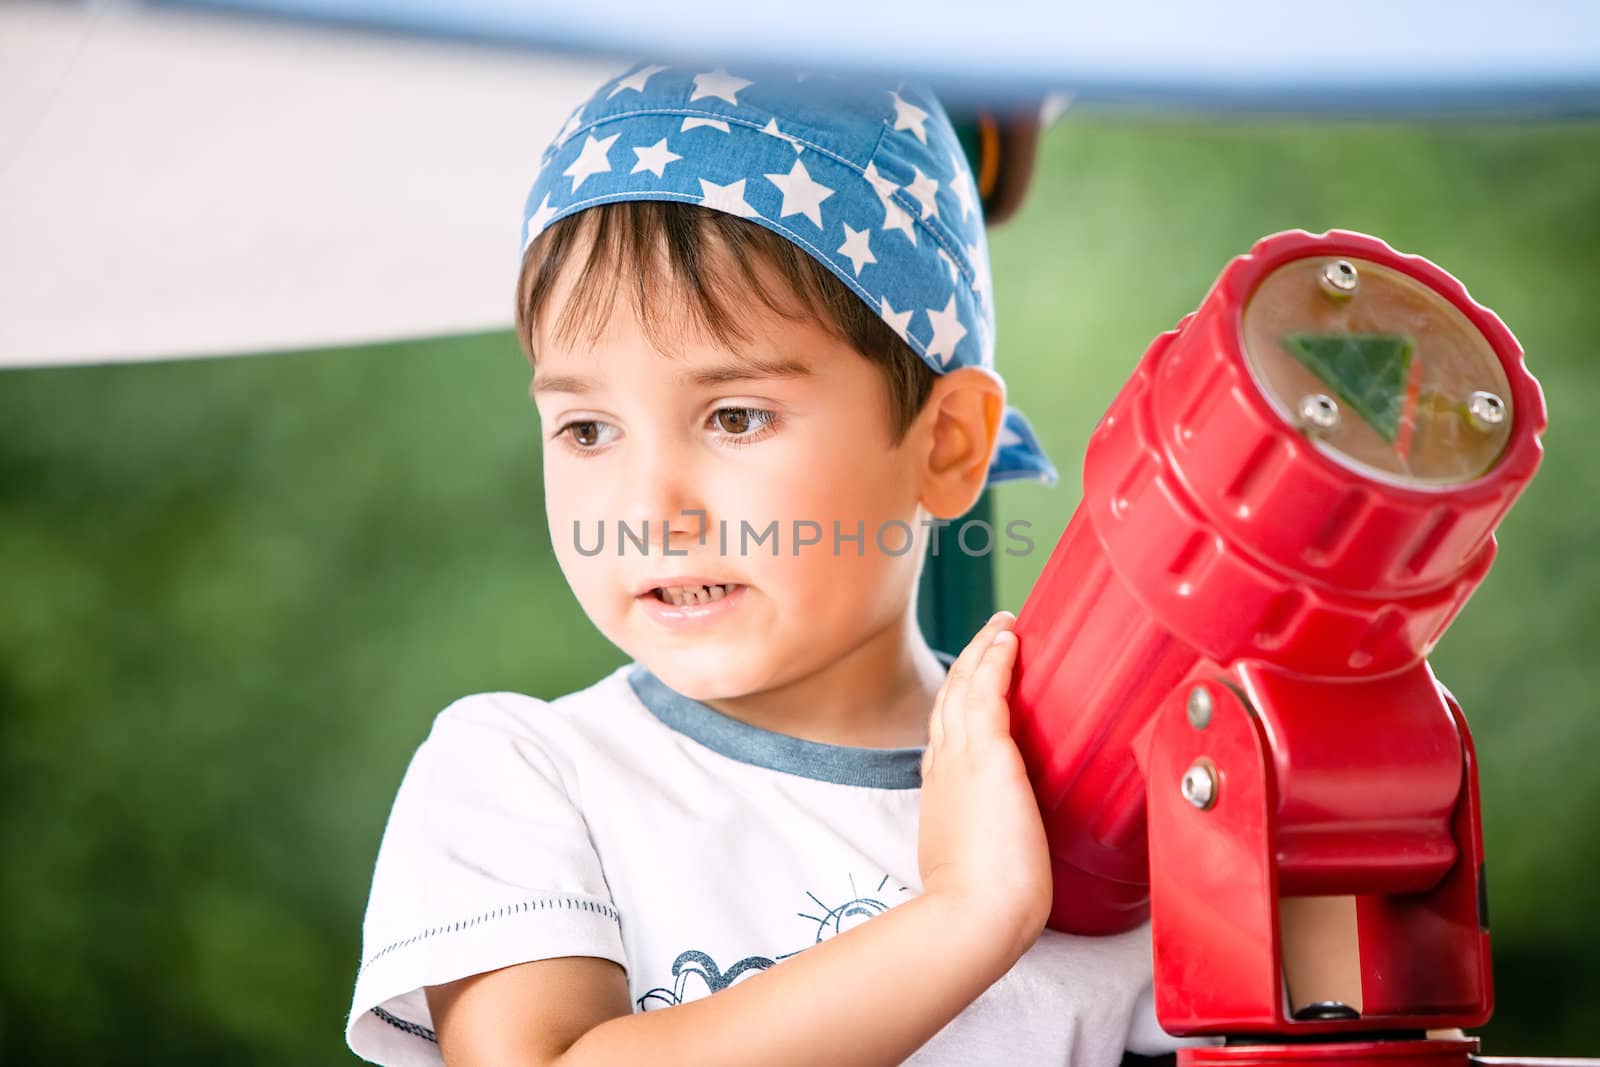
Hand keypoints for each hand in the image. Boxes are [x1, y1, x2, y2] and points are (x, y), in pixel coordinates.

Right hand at [917, 611, 1052, 963]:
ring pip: (966, 687)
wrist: (972, 916)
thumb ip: (990, 840)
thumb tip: (1013, 846)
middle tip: (991, 636)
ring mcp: (963, 759)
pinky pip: (988, 693)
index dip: (958, 700)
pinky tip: (1008, 640)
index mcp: (941, 792)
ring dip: (984, 649)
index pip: (946, 733)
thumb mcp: (976, 861)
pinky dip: (994, 661)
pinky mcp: (990, 757)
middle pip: (950, 700)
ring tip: (1003, 624)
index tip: (975, 682)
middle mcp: (945, 767)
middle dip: (969, 663)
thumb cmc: (981, 906)